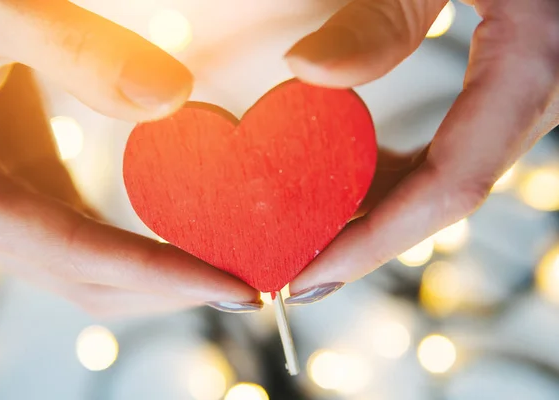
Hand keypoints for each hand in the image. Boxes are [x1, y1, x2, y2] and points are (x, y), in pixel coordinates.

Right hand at [0, 0, 260, 316]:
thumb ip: (74, 49)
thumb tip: (175, 96)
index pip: (81, 256)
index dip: (166, 275)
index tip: (241, 289)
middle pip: (90, 283)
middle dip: (171, 291)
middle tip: (249, 286)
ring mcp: (1, 211)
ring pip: (89, 267)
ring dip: (159, 272)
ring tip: (226, 261)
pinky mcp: (19, 191)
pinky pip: (82, 232)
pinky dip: (135, 239)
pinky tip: (180, 223)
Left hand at [285, 0, 558, 303]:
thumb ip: (381, 15)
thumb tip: (302, 70)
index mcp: (530, 73)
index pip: (447, 190)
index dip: (374, 243)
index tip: (306, 278)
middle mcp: (529, 101)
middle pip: (441, 198)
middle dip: (367, 240)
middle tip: (294, 271)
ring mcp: (517, 99)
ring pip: (443, 178)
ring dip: (376, 209)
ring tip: (309, 230)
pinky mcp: (502, 88)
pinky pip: (447, 149)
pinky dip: (392, 171)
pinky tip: (347, 176)